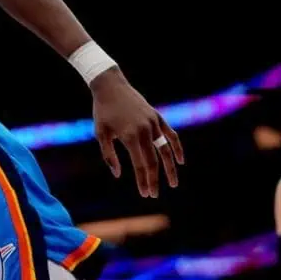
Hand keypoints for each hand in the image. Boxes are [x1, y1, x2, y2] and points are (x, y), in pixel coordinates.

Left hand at [91, 68, 183, 197]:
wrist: (110, 85)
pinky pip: (171, 135)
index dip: (143, 180)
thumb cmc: (102, 111)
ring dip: (170, 168)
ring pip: (165, 150)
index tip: (145, 193)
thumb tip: (119, 175)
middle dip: (154, 179)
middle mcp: (144, 131)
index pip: (139, 165)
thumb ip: (109, 155)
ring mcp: (153, 123)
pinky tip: (180, 160)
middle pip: (153, 161)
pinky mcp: (157, 117)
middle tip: (154, 194)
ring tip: (173, 183)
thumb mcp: (100, 133)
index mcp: (129, 136)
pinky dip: (177, 147)